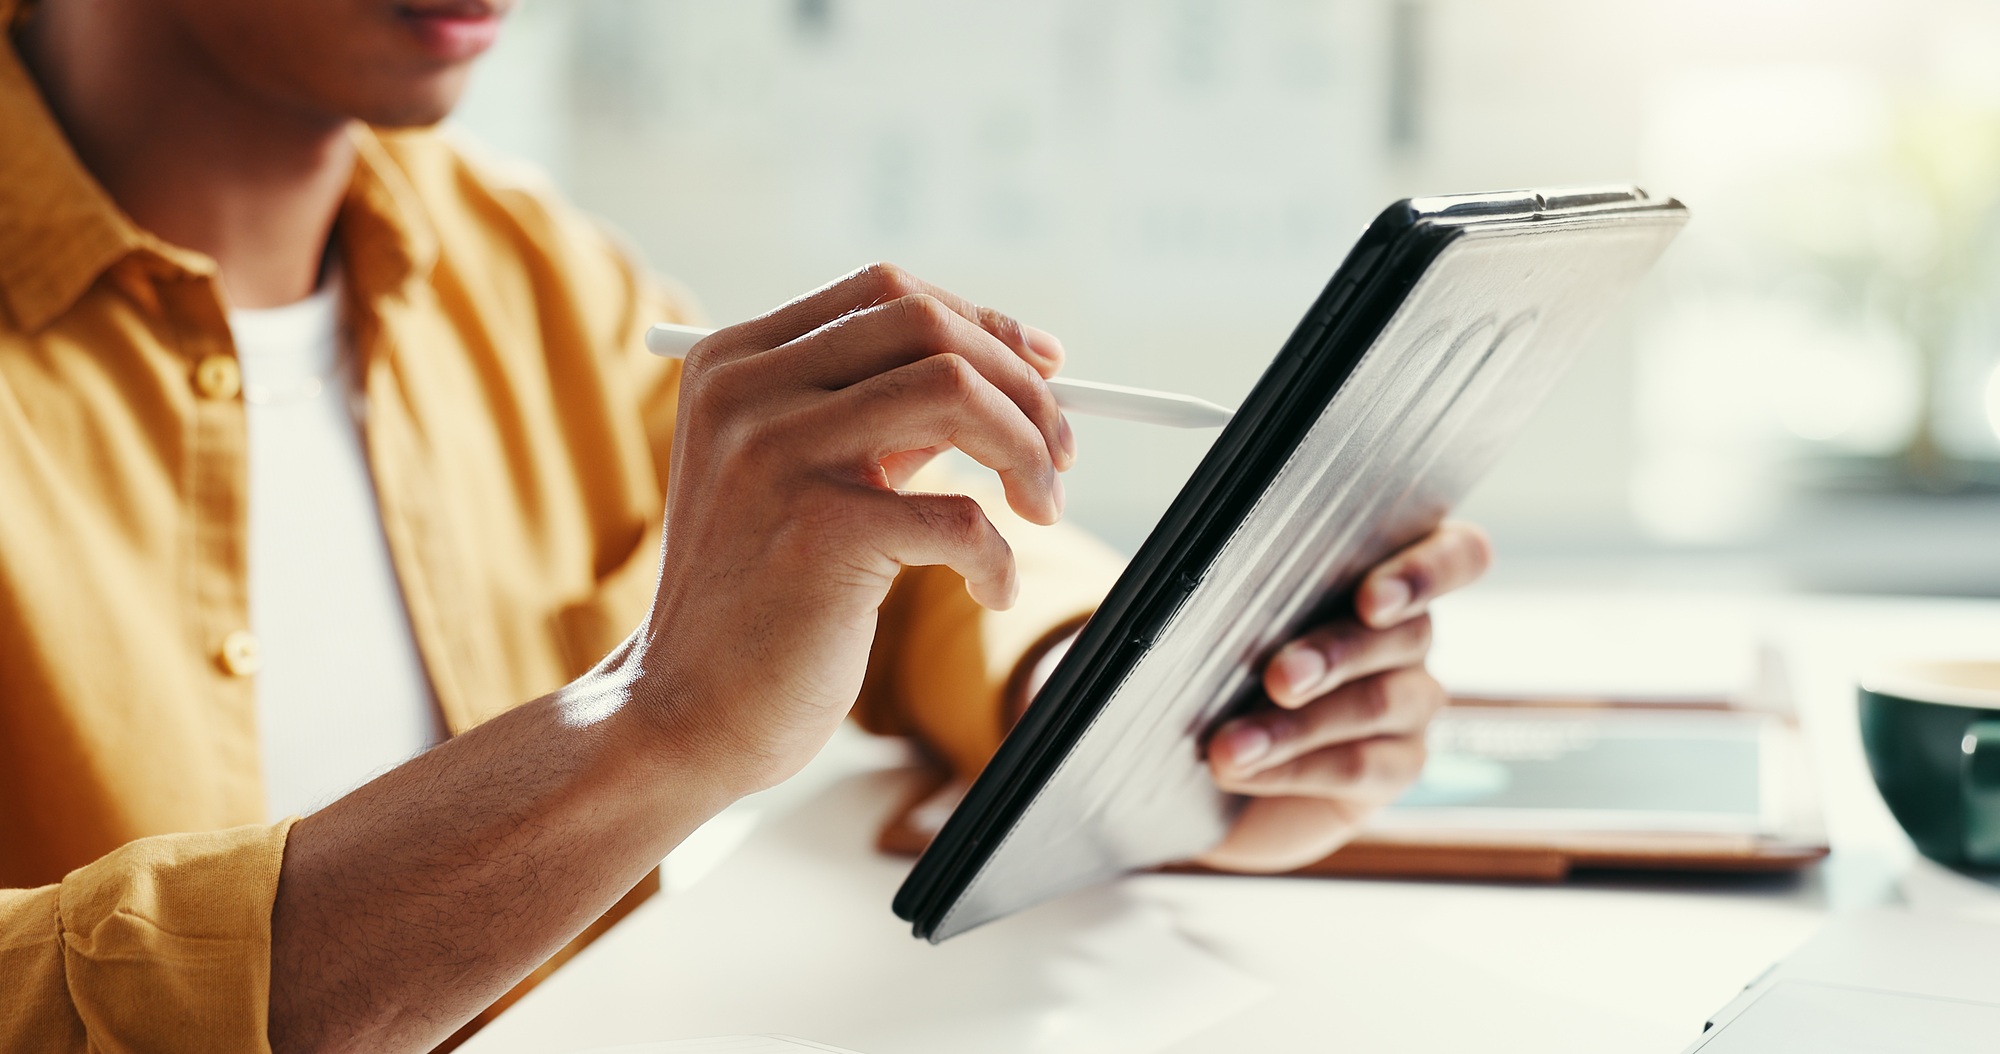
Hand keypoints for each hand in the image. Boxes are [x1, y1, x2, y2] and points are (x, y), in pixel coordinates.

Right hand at [634, 263, 1074, 795]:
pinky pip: (959, 516)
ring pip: (953, 392)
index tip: (1045, 367)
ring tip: (1042, 510)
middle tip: (1061, 452)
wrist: (685, 711)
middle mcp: (745, 391)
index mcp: (734, 363)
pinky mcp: (817, 531)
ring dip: (1027, 451)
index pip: (886, 292)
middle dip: (1019, 384)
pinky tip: (990, 591)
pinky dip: (998, 556)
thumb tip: (1008, 372)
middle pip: (926, 325)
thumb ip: (881, 419)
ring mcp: (775, 455)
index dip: (983, 324)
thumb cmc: (762, 598)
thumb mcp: (807, 479)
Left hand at [1197, 521, 1491, 871]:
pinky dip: (1292, 768)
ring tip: (1229, 746)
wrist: (1213, 766)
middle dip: (1334, 652)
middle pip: (1407, 632)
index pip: (1456, 555)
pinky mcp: (1396, 767)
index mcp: (1385, 573)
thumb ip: (1251, 596)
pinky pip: (1358, 765)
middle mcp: (1410, 636)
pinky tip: (1240, 770)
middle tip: (1279, 676)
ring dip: (1295, 724)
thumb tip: (1216, 594)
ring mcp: (1412, 704)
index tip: (1372, 599)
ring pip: (1377, 703)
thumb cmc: (1223, 666)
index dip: (1427, 571)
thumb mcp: (1232, 623)